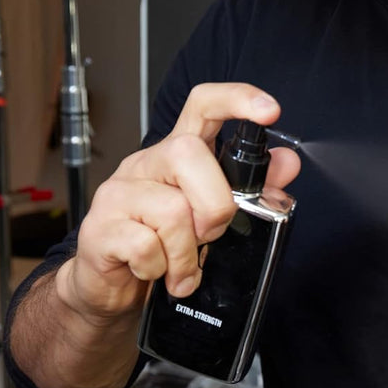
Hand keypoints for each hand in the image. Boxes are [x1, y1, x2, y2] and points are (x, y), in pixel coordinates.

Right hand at [58, 83, 301, 322]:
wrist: (113, 289)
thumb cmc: (163, 245)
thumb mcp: (210, 215)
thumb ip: (252, 188)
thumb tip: (288, 163)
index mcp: (178, 154)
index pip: (203, 105)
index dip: (237, 99)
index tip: (269, 111)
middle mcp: (147, 163)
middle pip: (189, 153)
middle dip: (215, 205)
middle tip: (209, 234)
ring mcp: (119, 191)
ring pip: (172, 209)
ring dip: (187, 252)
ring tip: (182, 267)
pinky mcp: (99, 227)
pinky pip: (146, 245)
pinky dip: (161, 269)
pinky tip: (155, 272)